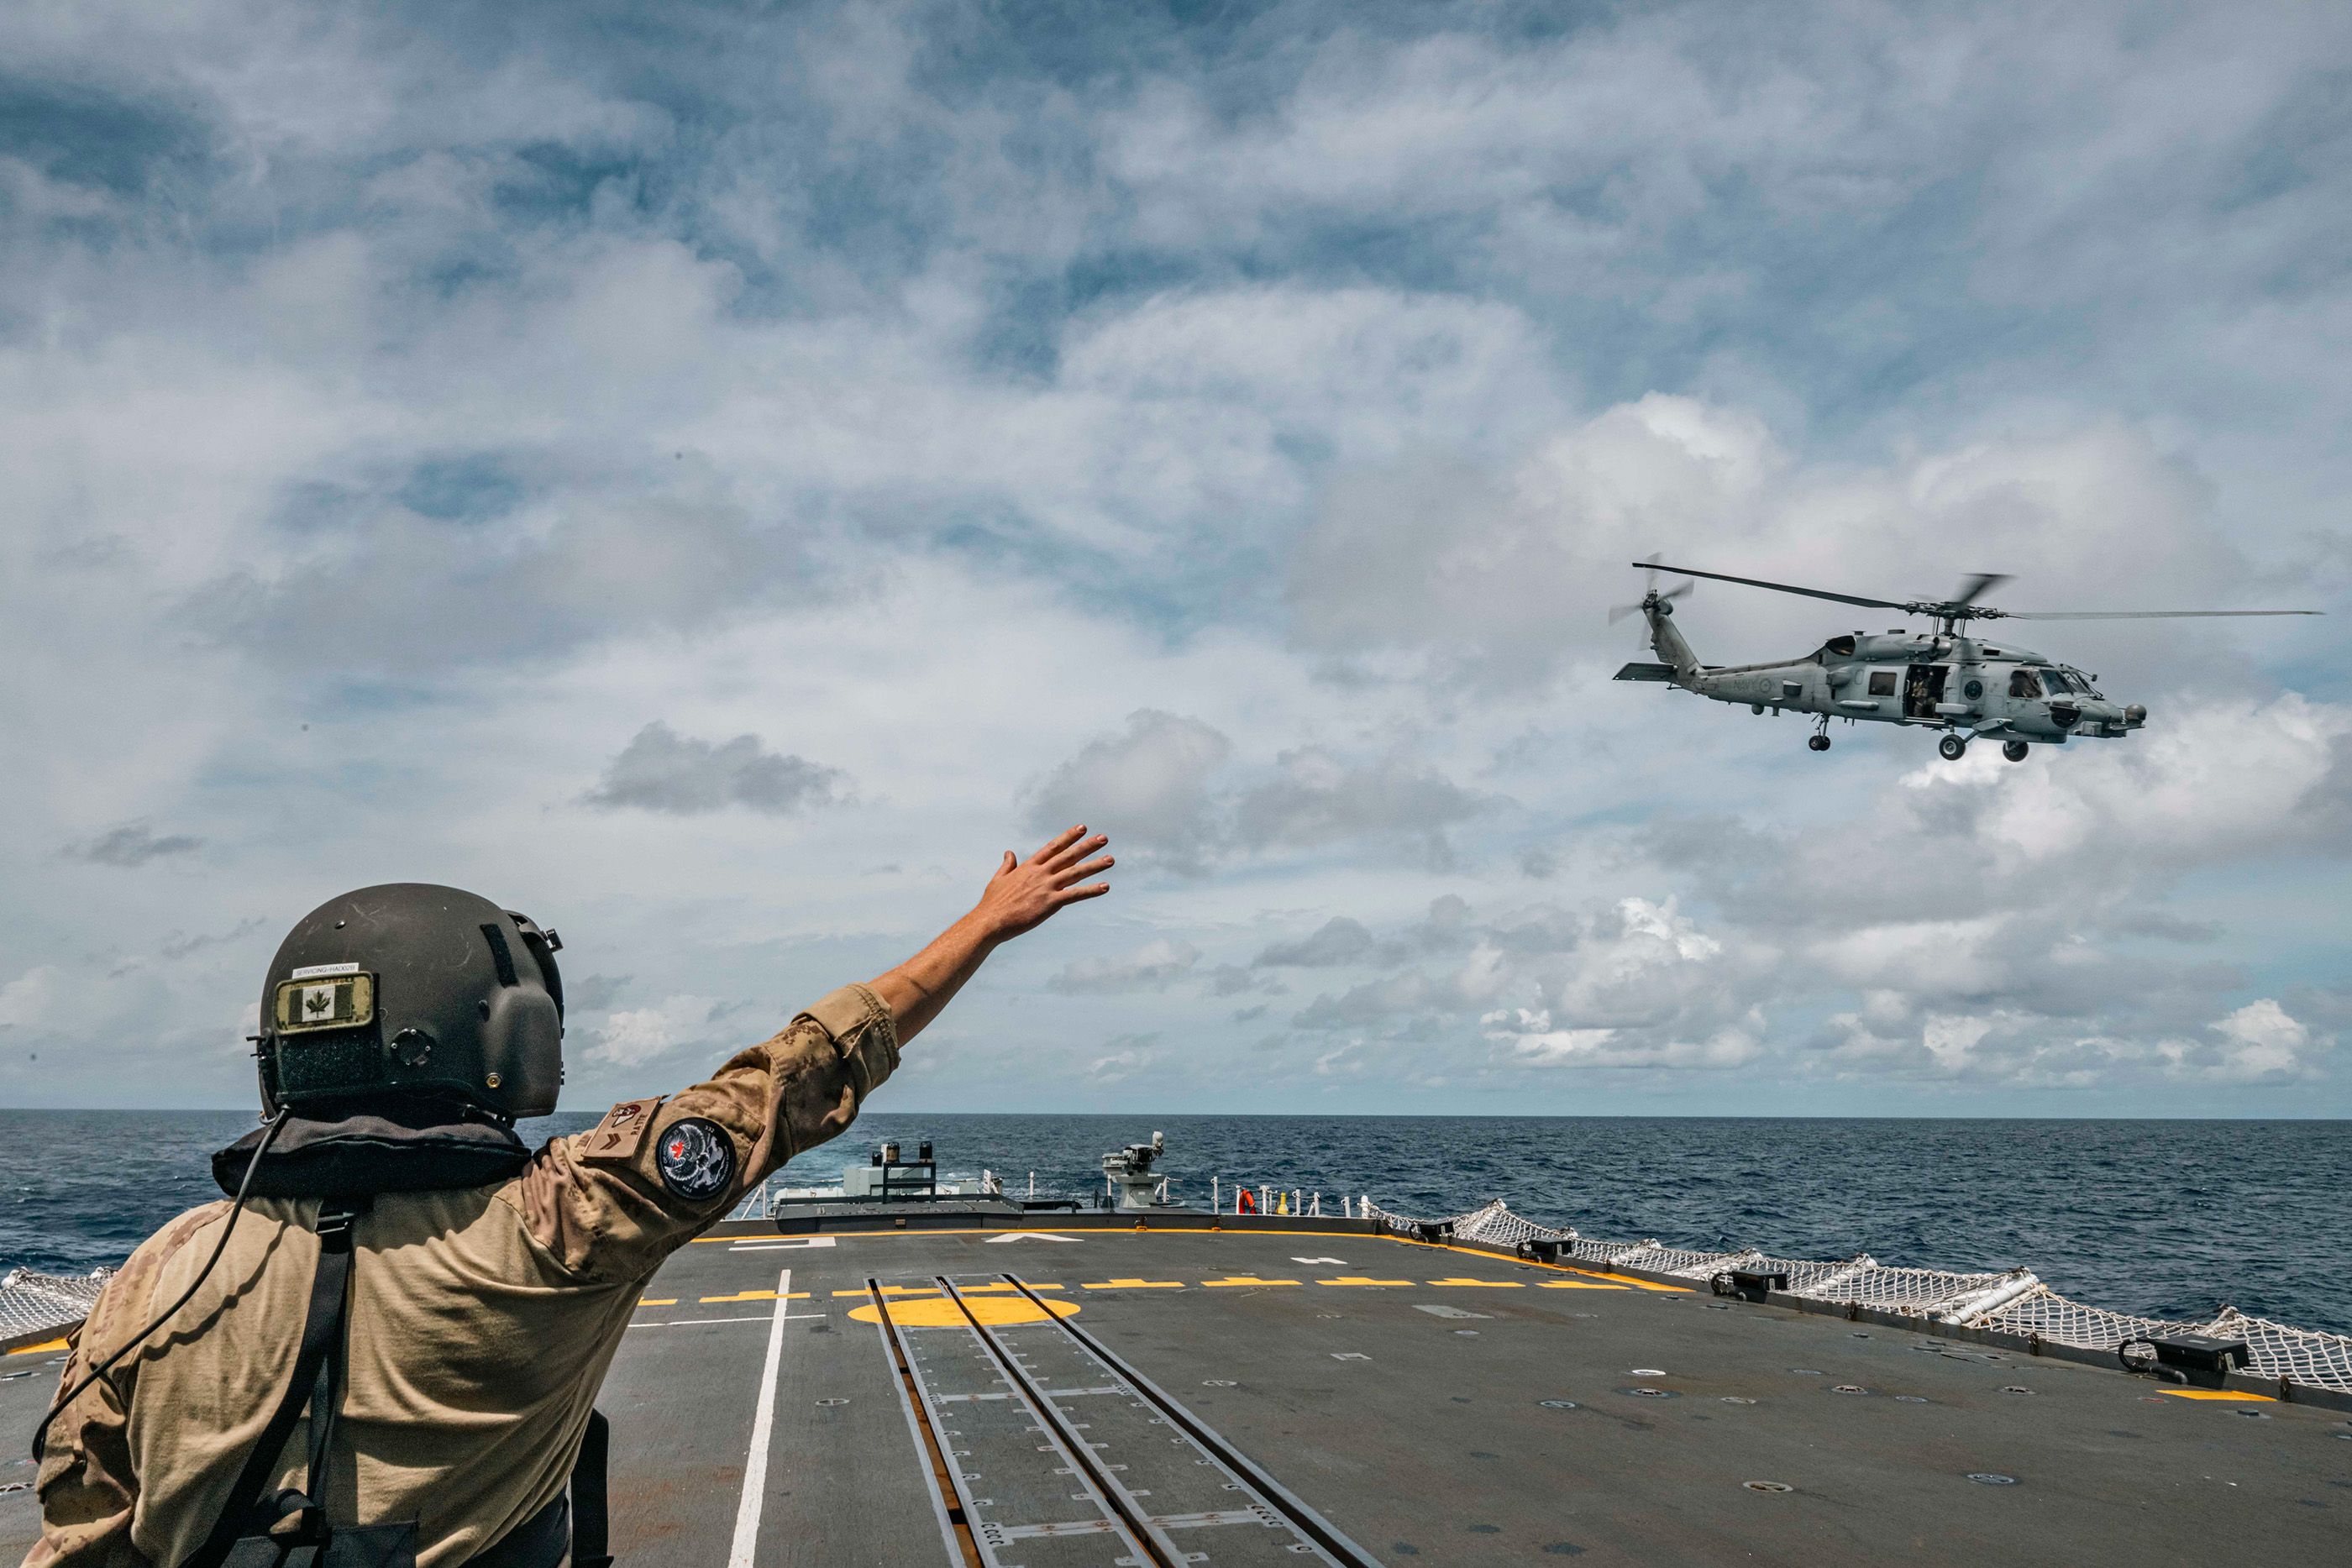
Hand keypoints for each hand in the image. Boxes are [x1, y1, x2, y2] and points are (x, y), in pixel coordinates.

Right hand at [972, 825, 1113, 940]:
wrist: (990, 921)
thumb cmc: (992, 903)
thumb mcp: (998, 879)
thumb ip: (1007, 865)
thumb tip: (1009, 852)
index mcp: (1029, 867)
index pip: (1053, 847)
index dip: (1069, 837)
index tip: (1082, 827)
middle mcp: (1040, 873)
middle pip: (1068, 856)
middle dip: (1087, 846)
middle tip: (1104, 838)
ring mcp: (1046, 887)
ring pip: (1075, 873)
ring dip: (1095, 865)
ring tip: (1111, 859)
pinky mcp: (1050, 903)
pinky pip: (1075, 895)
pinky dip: (1091, 890)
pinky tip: (1105, 887)